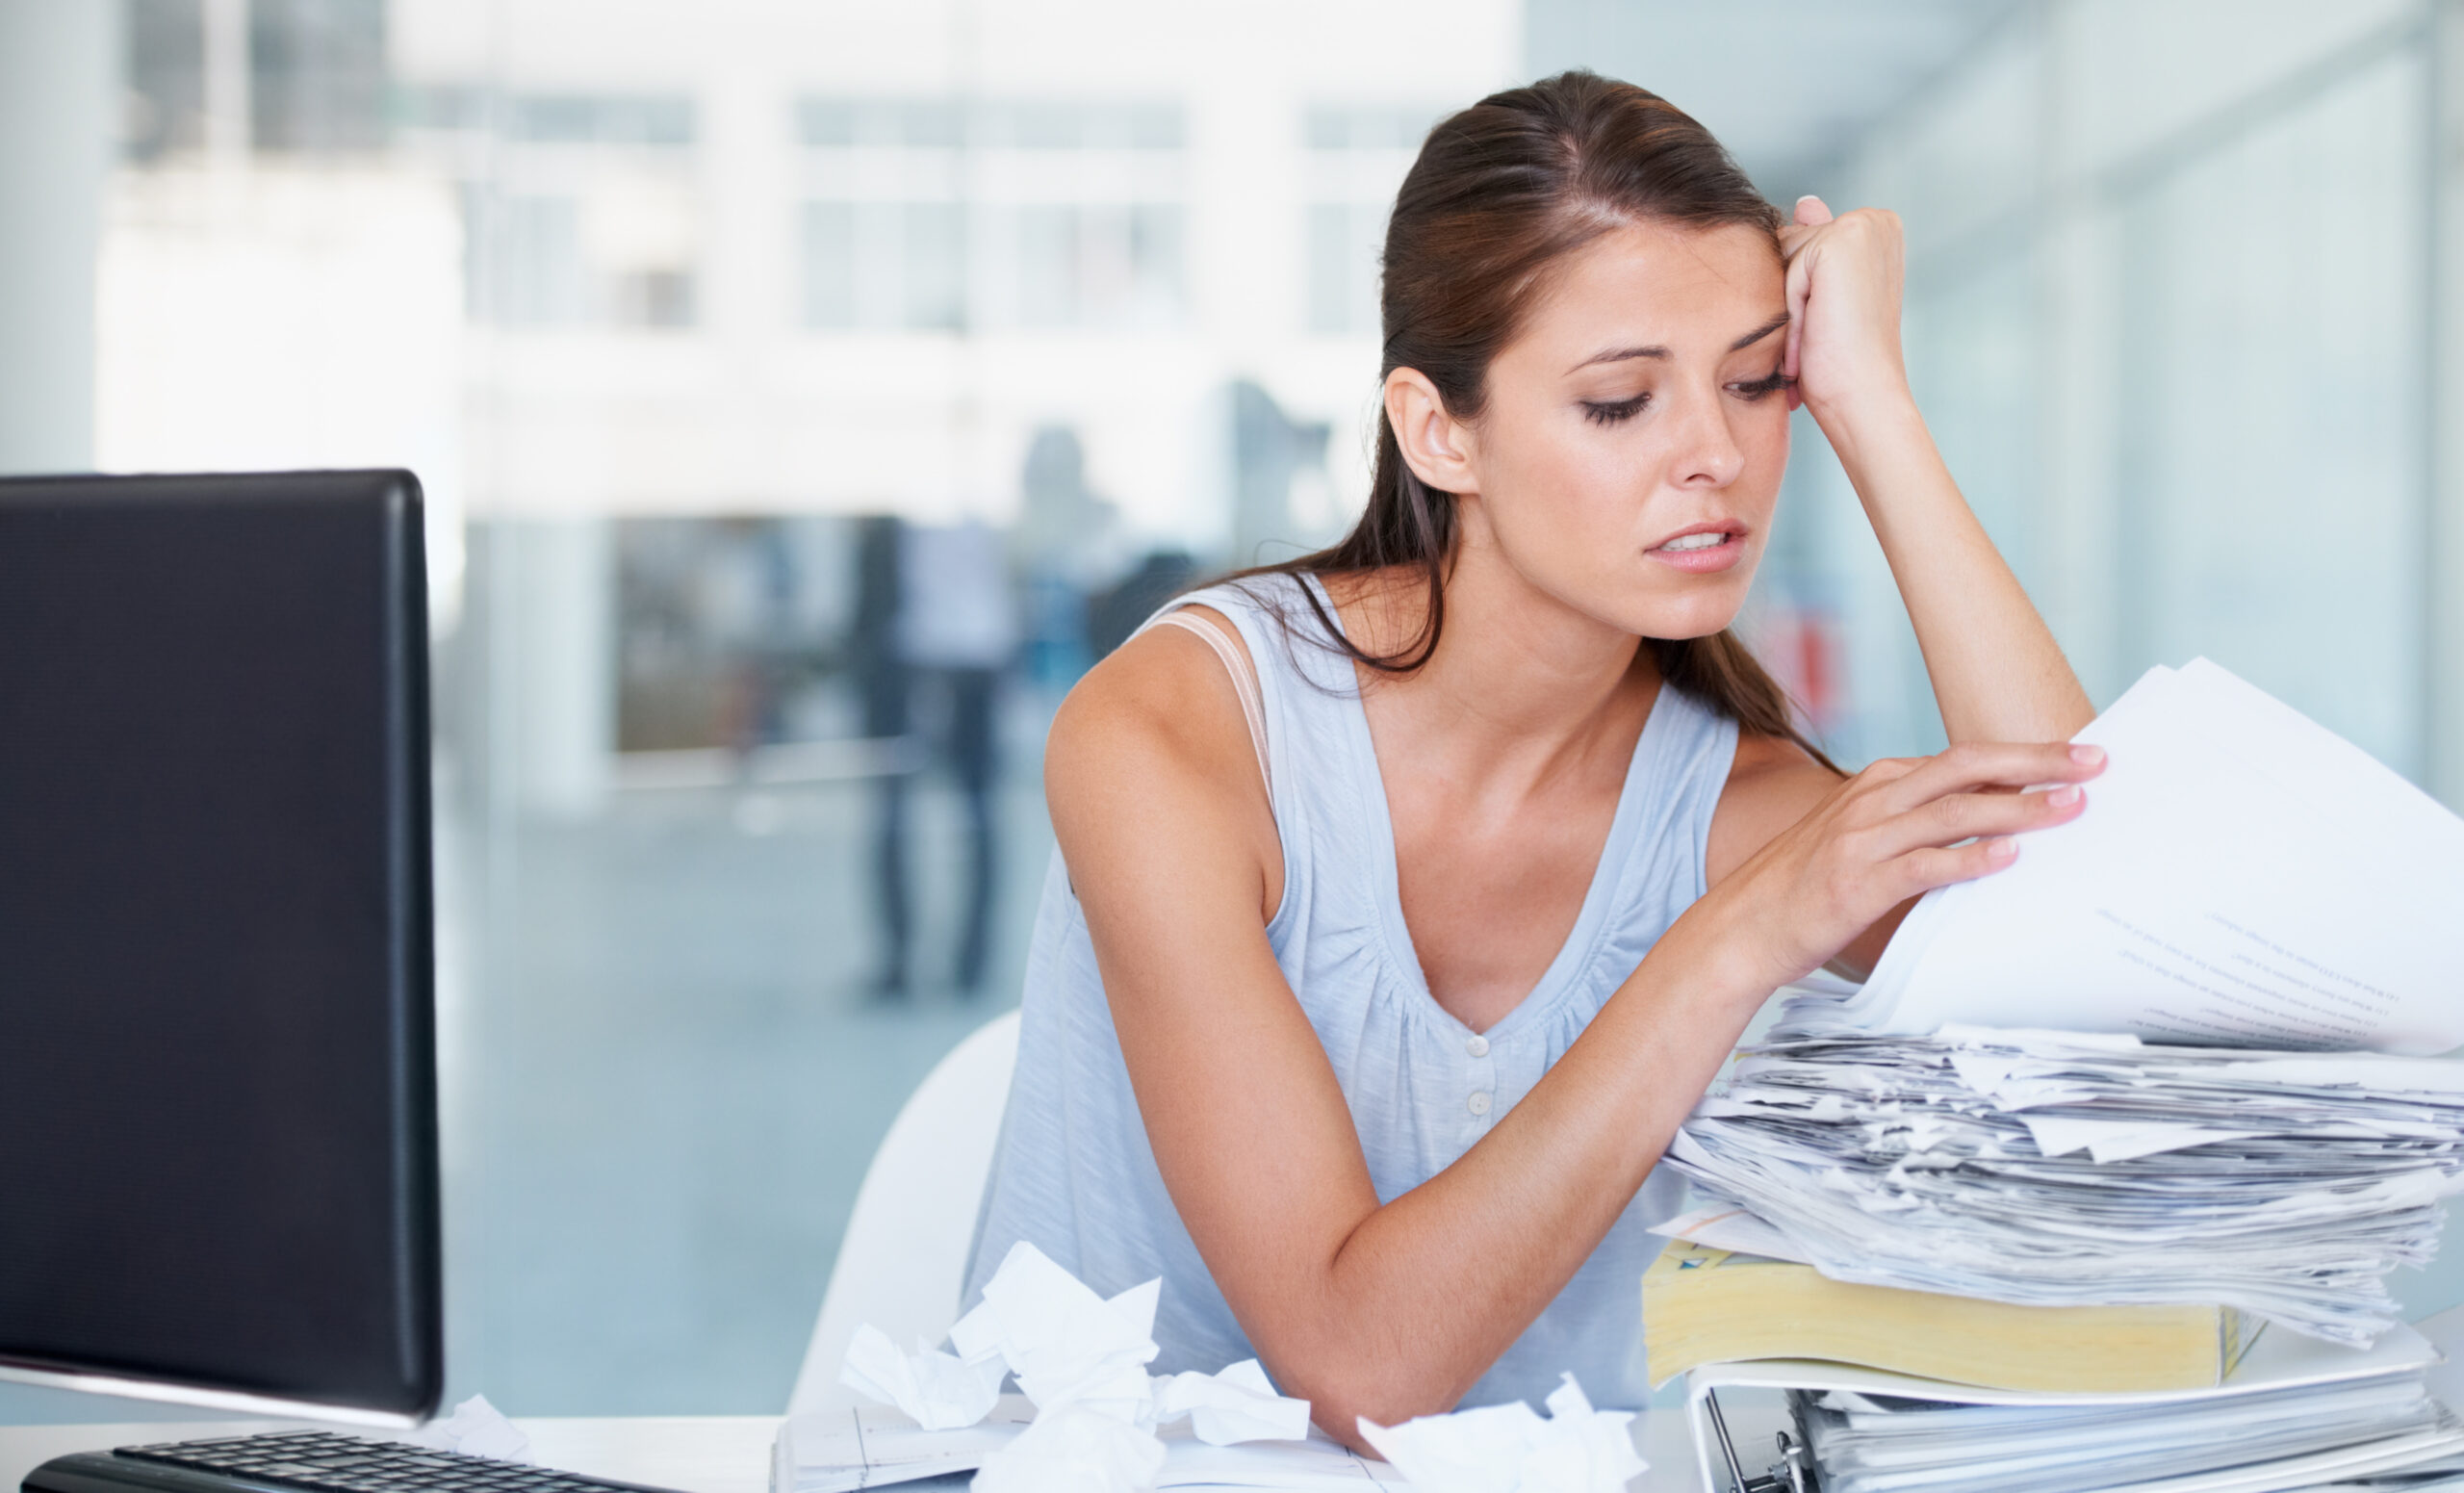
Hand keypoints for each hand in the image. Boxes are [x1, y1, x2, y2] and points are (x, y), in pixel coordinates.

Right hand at [1693, 741, 2106, 995]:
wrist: (1739, 929)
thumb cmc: (1805, 890)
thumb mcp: (1858, 842)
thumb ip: (1913, 827)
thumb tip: (1989, 829)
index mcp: (1875, 785)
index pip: (1961, 758)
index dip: (2022, 754)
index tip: (2075, 755)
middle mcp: (1870, 800)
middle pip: (1966, 767)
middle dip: (2036, 763)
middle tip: (2094, 764)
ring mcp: (1861, 840)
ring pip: (1953, 811)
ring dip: (2018, 808)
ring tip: (2070, 809)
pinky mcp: (1855, 884)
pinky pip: (1922, 866)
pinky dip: (1968, 859)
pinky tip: (2007, 859)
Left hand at [1776, 196, 1909, 420]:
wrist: (1861, 395)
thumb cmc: (1842, 357)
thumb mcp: (1824, 294)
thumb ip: (1816, 242)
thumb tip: (1807, 200)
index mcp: (1877, 228)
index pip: (1801, 240)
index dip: (1801, 291)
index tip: (1833, 321)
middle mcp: (1875, 220)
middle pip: (1788, 243)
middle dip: (1792, 296)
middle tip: (1827, 332)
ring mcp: (1861, 227)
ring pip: (1781, 256)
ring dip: (1789, 306)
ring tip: (1820, 334)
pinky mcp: (1841, 240)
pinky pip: (1785, 270)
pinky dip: (1792, 309)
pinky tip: (1817, 330)